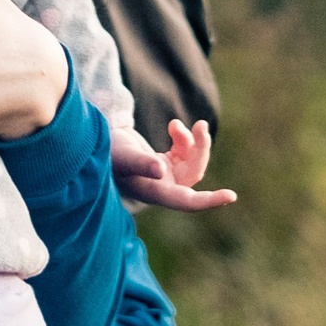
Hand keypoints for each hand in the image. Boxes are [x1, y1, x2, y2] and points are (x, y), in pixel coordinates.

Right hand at [110, 117, 236, 212]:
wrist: (94, 144)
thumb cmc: (106, 153)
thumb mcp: (123, 156)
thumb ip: (141, 164)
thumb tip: (161, 170)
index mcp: (153, 192)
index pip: (186, 201)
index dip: (208, 201)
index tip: (231, 196)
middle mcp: (161, 187)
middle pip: (193, 174)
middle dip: (201, 150)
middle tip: (201, 125)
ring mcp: (163, 176)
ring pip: (192, 162)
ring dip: (194, 142)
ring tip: (186, 124)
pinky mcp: (163, 163)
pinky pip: (184, 153)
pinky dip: (184, 139)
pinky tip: (174, 127)